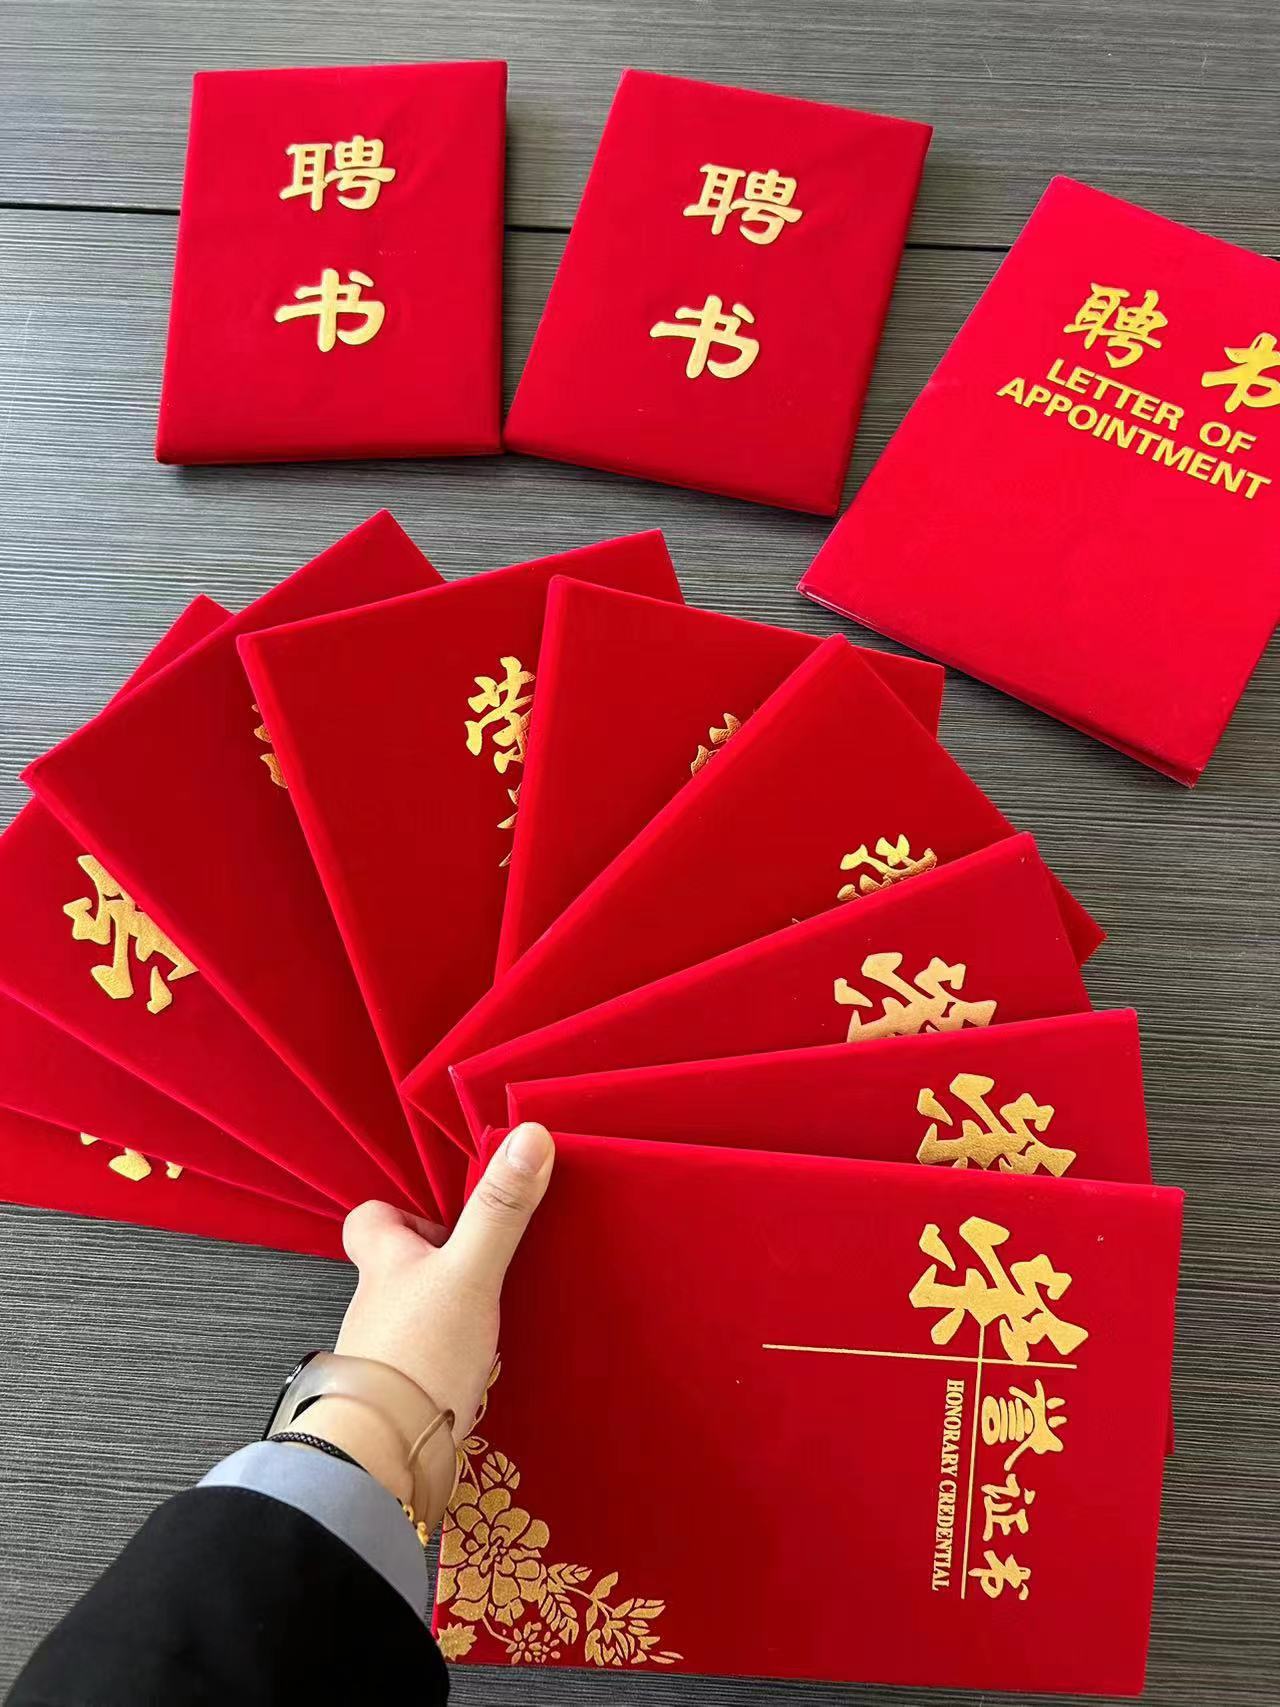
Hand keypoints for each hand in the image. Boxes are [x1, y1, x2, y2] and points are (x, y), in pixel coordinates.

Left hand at [299, 1123, 554, 1510]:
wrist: (384, 1457)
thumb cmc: (417, 1357)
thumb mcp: (469, 1272)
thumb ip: (499, 1211)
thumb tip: (530, 1137)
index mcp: (384, 1263)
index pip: (369, 1221)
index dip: (400, 1214)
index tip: (443, 1218)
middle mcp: (376, 1304)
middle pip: (398, 1270)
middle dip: (436, 1266)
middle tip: (483, 1266)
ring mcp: (385, 1353)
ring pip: (414, 1317)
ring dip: (446, 1315)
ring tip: (493, 1319)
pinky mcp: (403, 1396)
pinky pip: (427, 1364)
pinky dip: (450, 1361)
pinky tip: (482, 1371)